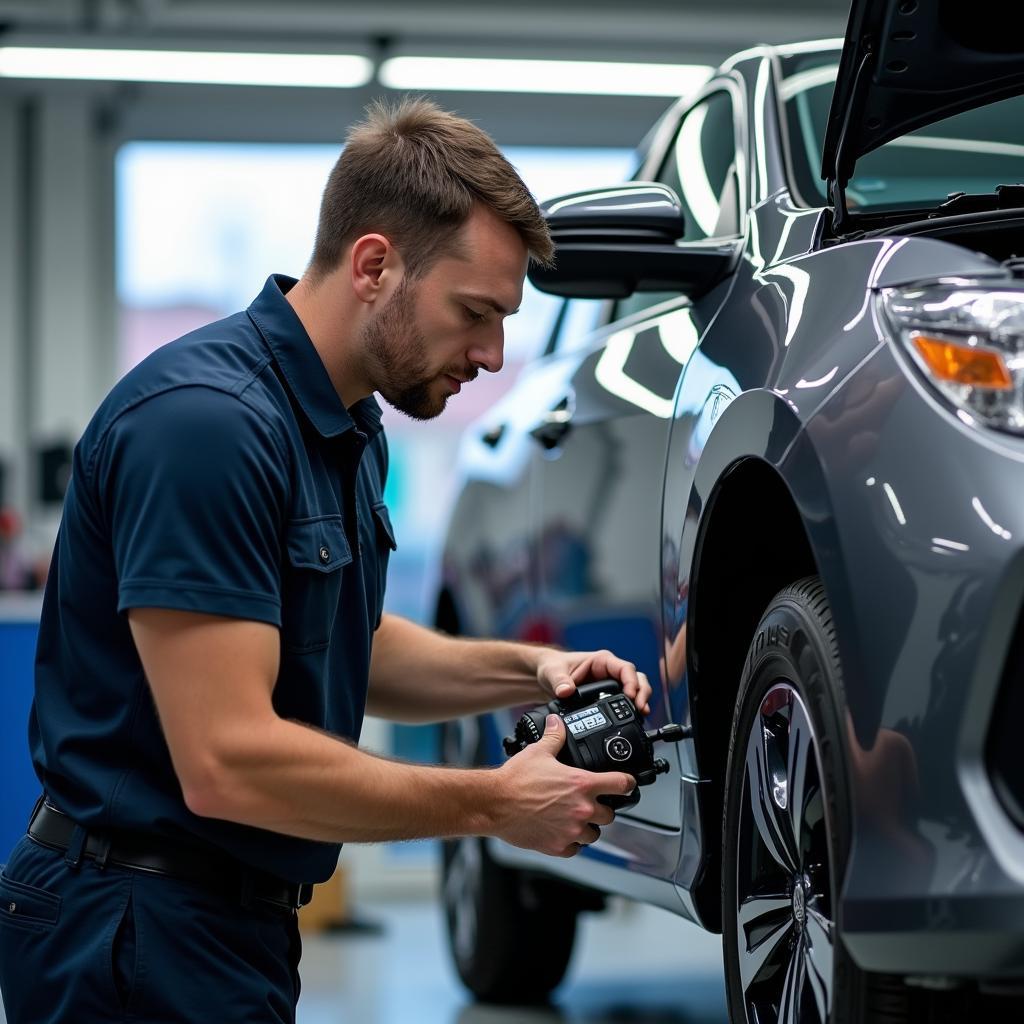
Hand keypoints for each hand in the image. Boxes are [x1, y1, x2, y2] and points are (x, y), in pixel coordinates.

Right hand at [493, 715, 634, 857]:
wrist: (495, 803)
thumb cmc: (515, 779)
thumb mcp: (538, 752)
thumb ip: (554, 737)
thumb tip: (557, 723)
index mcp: (582, 784)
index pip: (621, 784)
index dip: (628, 783)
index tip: (628, 784)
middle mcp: (581, 809)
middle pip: (610, 814)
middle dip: (604, 808)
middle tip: (592, 802)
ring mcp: (571, 831)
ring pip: (594, 834)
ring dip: (588, 827)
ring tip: (576, 819)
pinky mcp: (558, 847)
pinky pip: (575, 849)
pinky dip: (571, 842)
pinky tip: (562, 832)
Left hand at [536, 647, 651, 714]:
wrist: (545, 677)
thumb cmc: (551, 667)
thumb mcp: (553, 672)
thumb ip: (559, 681)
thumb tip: (566, 691)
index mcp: (601, 661)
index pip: (625, 668)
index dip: (632, 682)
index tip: (631, 696)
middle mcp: (610, 670)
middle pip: (637, 678)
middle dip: (642, 693)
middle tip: (641, 709)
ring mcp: (611, 683)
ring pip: (636, 689)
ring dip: (641, 700)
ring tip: (641, 715)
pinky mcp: (608, 695)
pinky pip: (626, 700)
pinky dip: (632, 708)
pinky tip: (634, 719)